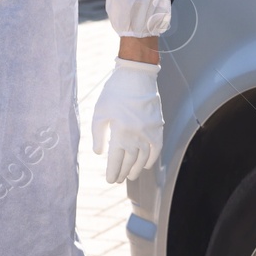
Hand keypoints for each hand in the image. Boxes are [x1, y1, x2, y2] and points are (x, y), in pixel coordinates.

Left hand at [91, 57, 163, 183]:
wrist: (137, 76)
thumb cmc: (115, 92)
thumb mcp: (100, 111)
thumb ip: (98, 134)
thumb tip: (99, 153)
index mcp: (120, 132)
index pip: (116, 159)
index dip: (113, 171)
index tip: (110, 180)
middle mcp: (136, 136)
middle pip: (129, 161)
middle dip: (122, 172)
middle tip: (117, 179)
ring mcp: (148, 132)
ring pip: (143, 158)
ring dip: (136, 169)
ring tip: (130, 176)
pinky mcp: (157, 127)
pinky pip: (156, 148)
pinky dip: (152, 159)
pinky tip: (146, 165)